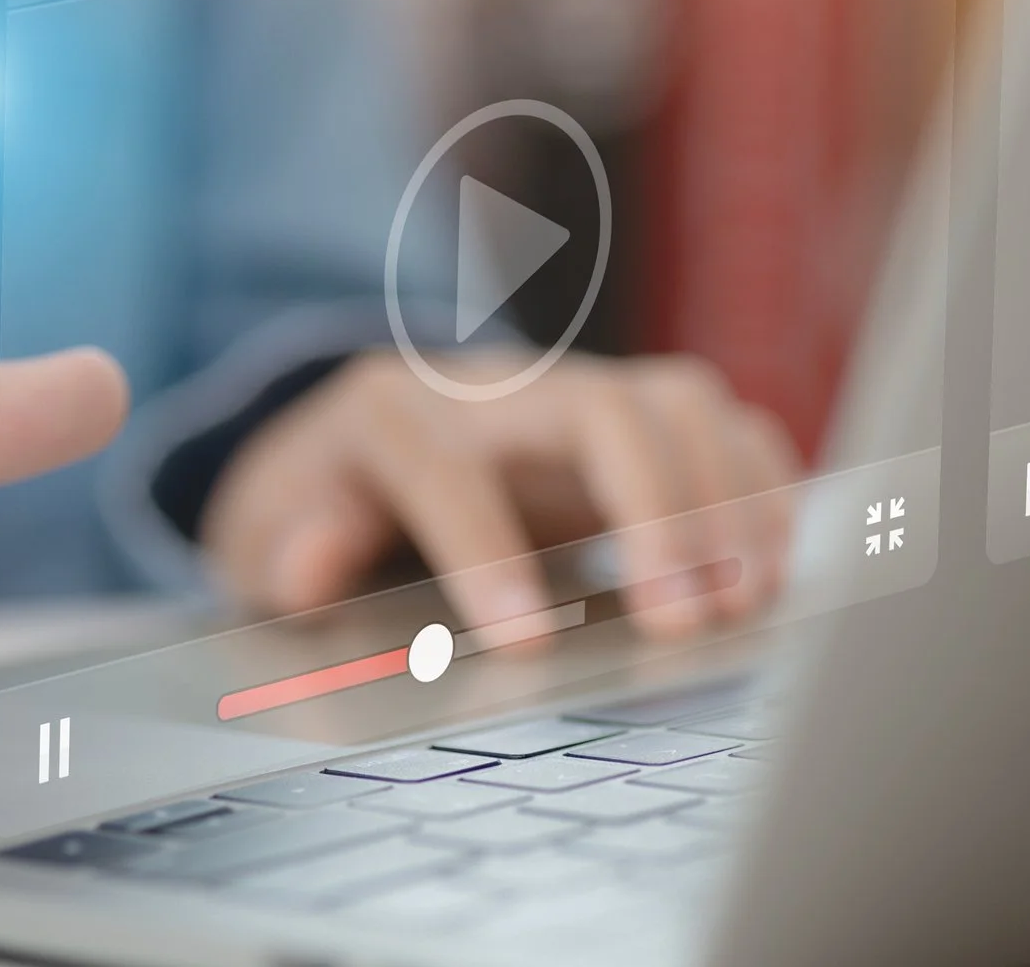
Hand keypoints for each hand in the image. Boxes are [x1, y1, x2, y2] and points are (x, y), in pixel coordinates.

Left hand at [202, 351, 798, 639]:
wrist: (354, 440)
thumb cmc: (316, 505)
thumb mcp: (259, 533)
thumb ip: (282, 549)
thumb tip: (310, 563)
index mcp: (390, 415)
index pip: (442, 468)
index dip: (483, 549)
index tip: (527, 641)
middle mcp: (497, 387)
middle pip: (597, 407)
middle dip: (654, 506)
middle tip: (683, 618)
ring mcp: (578, 389)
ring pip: (676, 400)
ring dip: (726, 498)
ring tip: (744, 599)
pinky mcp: (639, 415)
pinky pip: (723, 422)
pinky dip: (762, 485)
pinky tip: (770, 566)